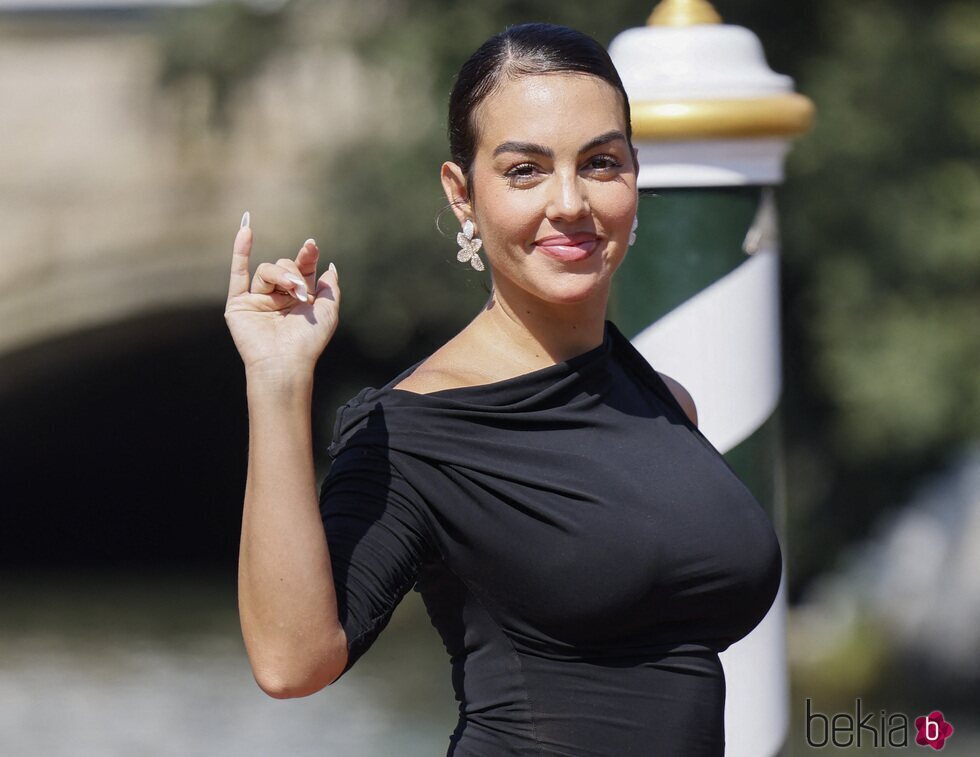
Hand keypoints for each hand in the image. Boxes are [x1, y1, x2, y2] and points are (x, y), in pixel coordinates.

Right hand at [224, 212, 340, 378]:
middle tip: (301, 292)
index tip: (311, 246)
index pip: (302, 269)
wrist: (285, 362)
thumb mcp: (328, 312)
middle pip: (284, 266)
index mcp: (299, 298)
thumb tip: (328, 267)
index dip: (307, 256)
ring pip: (267, 270)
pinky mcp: (239, 304)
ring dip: (280, 275)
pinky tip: (245, 230)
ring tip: (291, 290)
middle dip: (294, 274)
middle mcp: (278, 296)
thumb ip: (330, 288)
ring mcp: (258, 299)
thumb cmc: (308, 342)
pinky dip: (240, 251)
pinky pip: (237, 273)